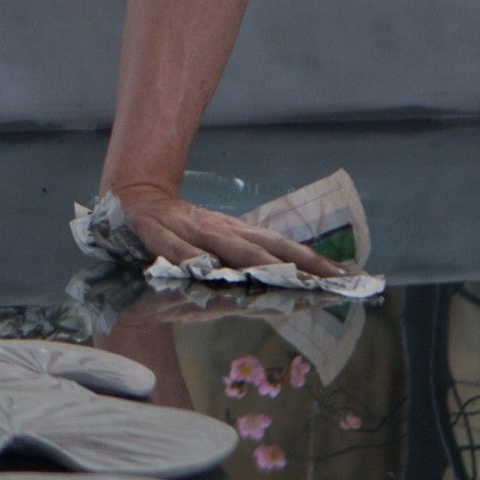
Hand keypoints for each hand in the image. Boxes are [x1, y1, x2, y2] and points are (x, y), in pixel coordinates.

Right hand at [110, 180, 341, 276]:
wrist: (135, 199)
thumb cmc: (182, 230)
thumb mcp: (217, 242)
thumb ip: (244, 262)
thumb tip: (289, 279)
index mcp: (237, 234)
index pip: (282, 248)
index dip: (312, 262)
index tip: (344, 276)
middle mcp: (220, 231)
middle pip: (264, 249)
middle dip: (297, 265)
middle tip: (328, 280)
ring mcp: (189, 231)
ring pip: (226, 247)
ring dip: (254, 262)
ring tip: (281, 276)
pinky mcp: (156, 232)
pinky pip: (172, 247)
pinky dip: (187, 256)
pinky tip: (202, 266)